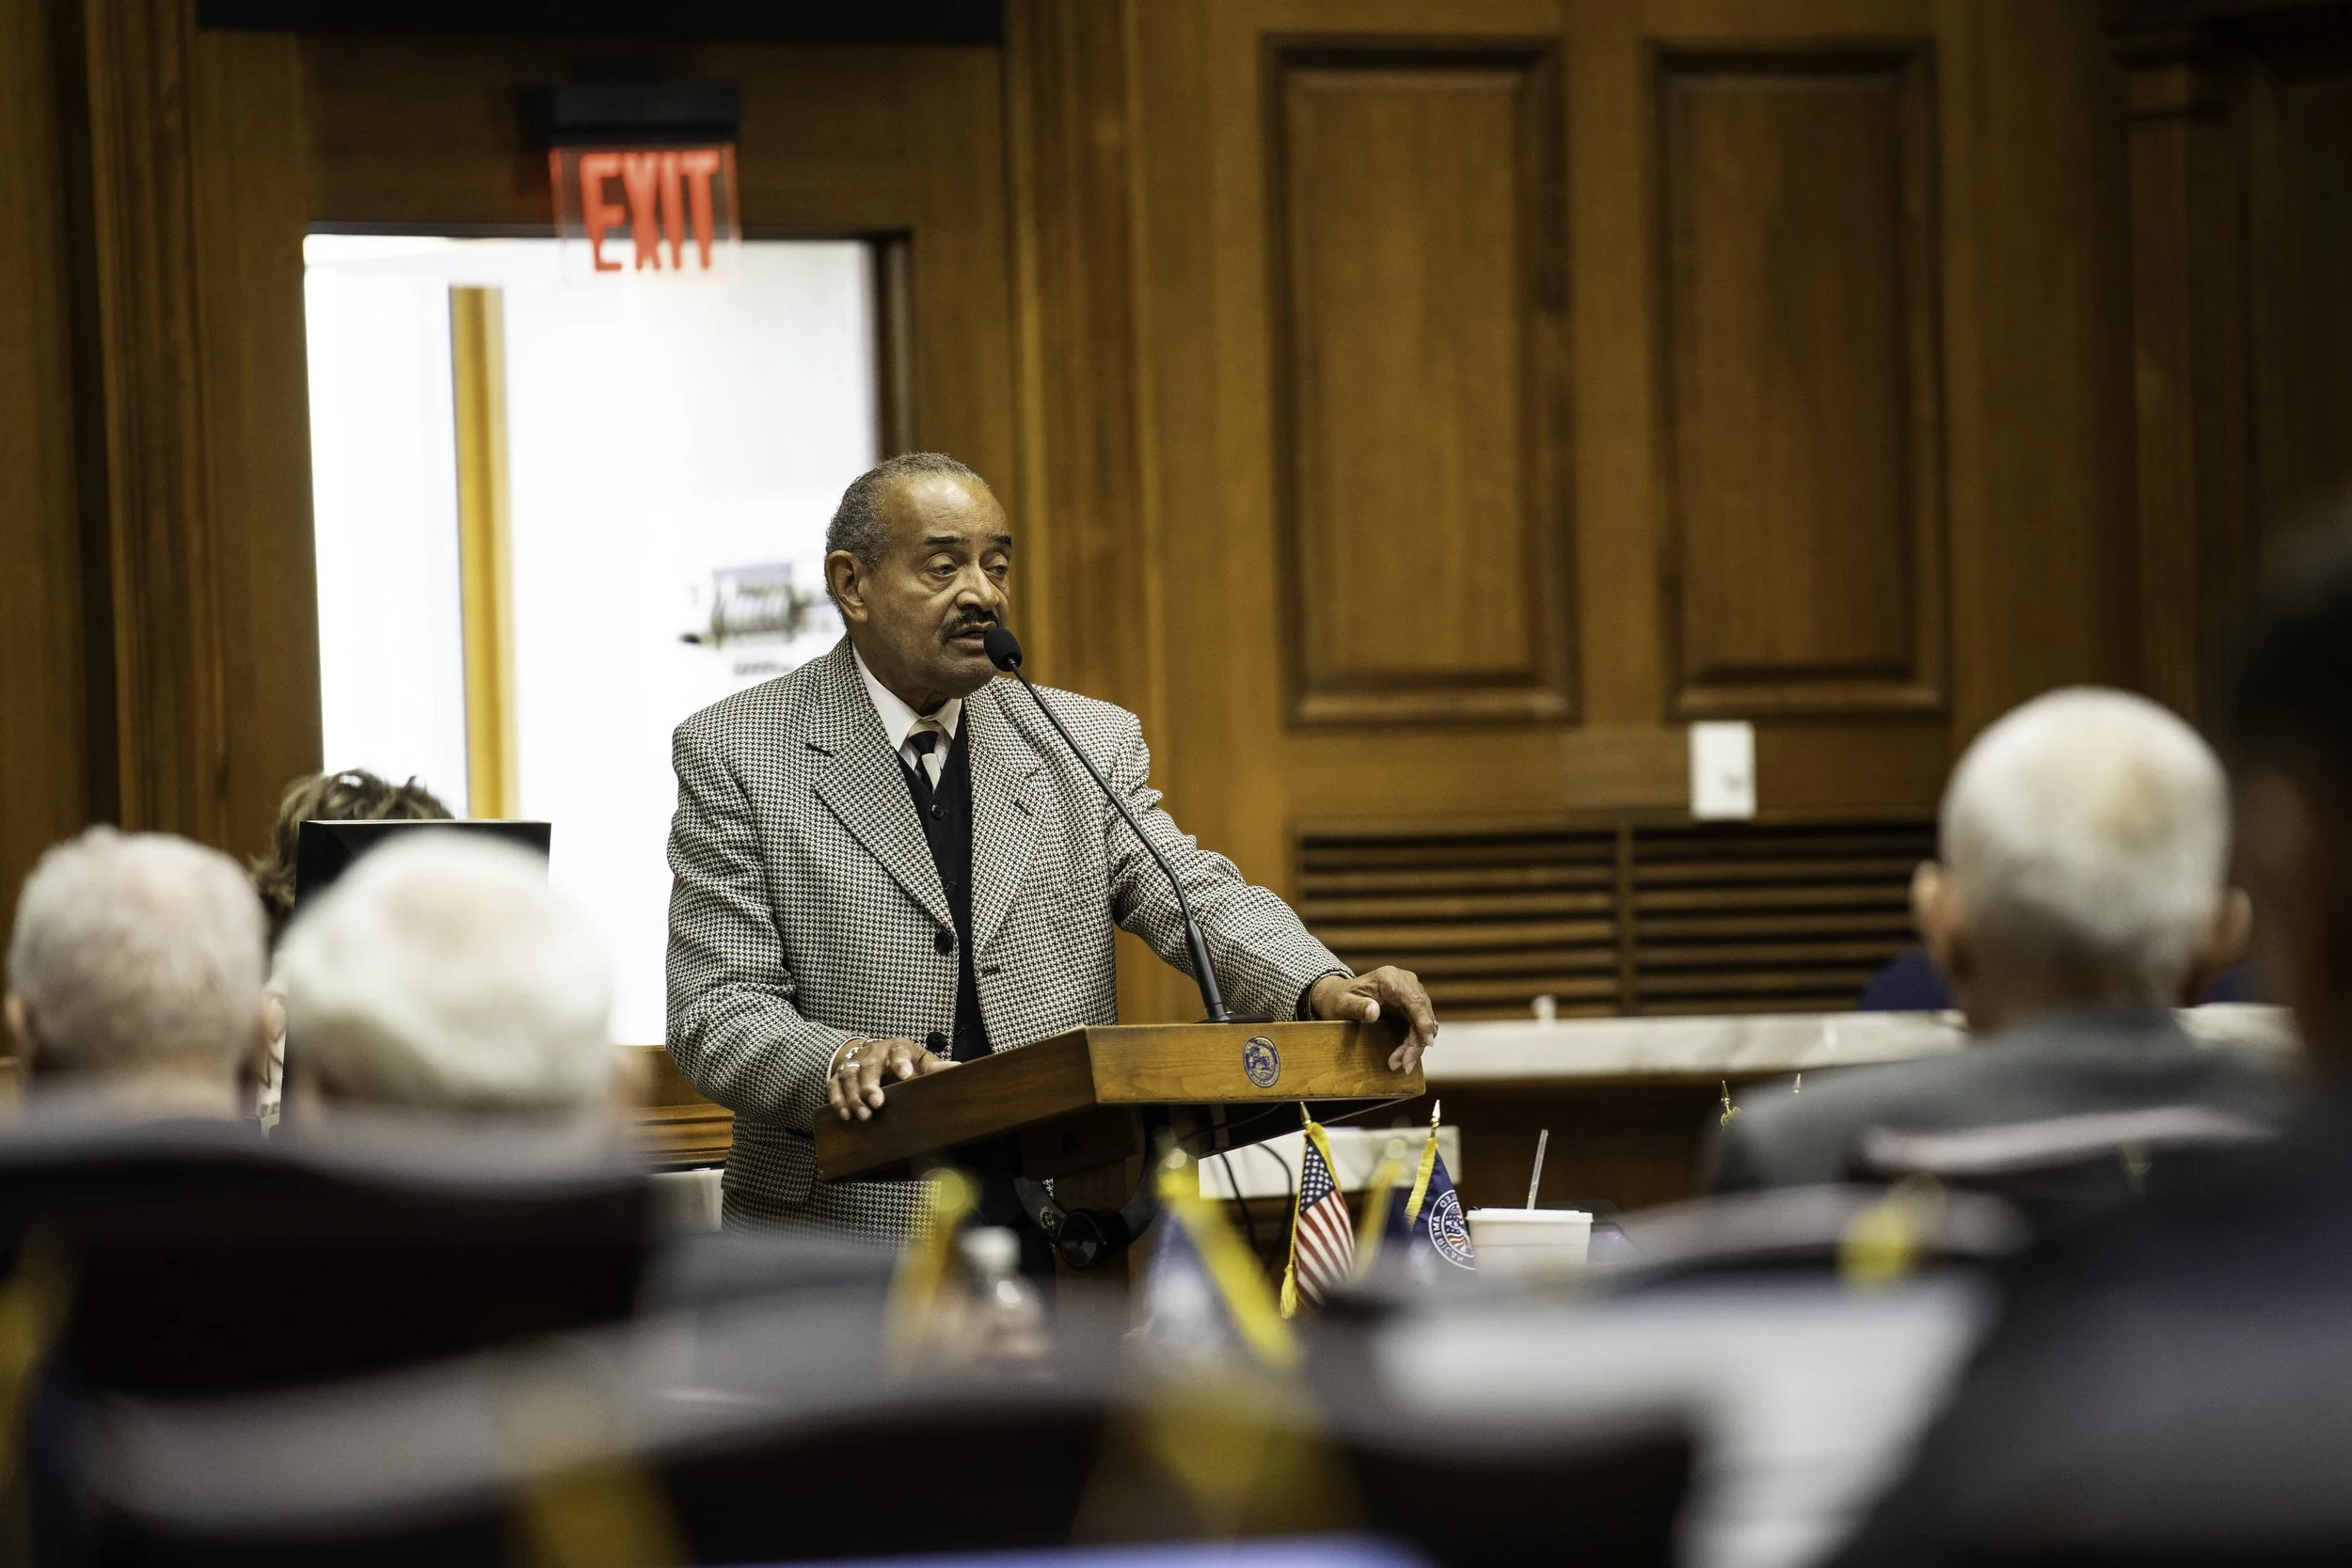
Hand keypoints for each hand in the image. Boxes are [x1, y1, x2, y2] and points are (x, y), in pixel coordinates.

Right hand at [827, 1036, 958, 1121]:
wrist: (875, 1055)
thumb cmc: (904, 1061)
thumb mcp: (920, 1061)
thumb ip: (934, 1067)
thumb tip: (957, 1068)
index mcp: (897, 1048)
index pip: (899, 1051)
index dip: (900, 1062)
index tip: (904, 1075)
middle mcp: (873, 1053)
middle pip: (869, 1065)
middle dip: (870, 1084)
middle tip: (876, 1103)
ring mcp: (855, 1063)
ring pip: (849, 1075)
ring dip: (853, 1096)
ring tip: (862, 1115)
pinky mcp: (840, 1075)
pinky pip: (834, 1085)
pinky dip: (838, 1100)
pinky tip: (845, 1115)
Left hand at [1309, 967, 1437, 1074]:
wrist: (1336, 997)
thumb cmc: (1338, 999)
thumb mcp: (1342, 1004)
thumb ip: (1357, 1007)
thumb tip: (1374, 1012)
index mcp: (1390, 978)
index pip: (1414, 999)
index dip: (1423, 1021)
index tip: (1426, 1043)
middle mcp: (1404, 981)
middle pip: (1422, 1012)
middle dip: (1417, 1041)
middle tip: (1405, 1065)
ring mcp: (1409, 991)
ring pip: (1423, 1020)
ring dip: (1416, 1044)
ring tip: (1400, 1063)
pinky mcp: (1409, 1003)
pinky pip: (1418, 1023)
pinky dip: (1413, 1041)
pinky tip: (1403, 1056)